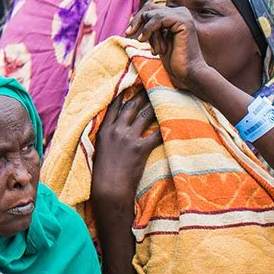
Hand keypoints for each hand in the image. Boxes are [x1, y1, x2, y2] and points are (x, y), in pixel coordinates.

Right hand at [90, 89, 160, 205]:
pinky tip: (173, 122)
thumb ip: (106, 138)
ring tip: (163, 96)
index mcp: (104, 131)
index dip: (122, 94)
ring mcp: (128, 139)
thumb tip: (113, 132)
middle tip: (150, 84)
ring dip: (154, 106)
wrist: (108, 189)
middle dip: (141, 94)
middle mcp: (116, 131)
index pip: (114, 107)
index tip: (130, 84)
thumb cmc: (102, 174)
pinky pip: (156, 135)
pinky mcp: (140, 149)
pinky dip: (165, 129)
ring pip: (144, 116)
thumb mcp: (99, 150)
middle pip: (131, 107)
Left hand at [128, 3, 211, 94]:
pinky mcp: (184, 21)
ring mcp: (183, 14)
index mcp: (175, 14)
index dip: (137, 19)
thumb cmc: (173, 59)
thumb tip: (134, 17)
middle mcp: (180, 11)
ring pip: (153, 14)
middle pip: (149, 7)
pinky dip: (151, 31)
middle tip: (131, 36)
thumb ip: (150, 27)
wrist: (188, 72)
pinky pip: (159, 19)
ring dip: (148, 32)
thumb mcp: (157, 39)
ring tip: (155, 49)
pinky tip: (152, 46)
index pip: (150, 8)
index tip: (128, 33)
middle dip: (138, 22)